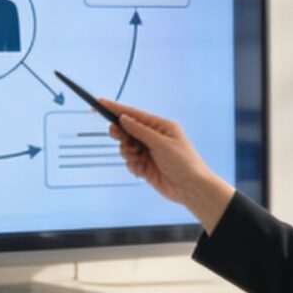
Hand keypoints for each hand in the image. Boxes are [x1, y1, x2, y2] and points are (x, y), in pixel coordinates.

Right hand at [98, 97, 233, 230]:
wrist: (191, 188)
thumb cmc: (184, 163)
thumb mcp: (161, 143)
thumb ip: (140, 131)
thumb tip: (124, 118)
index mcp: (161, 127)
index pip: (135, 115)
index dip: (116, 109)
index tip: (101, 103)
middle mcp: (154, 138)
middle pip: (128, 130)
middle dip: (121, 133)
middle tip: (116, 134)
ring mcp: (149, 153)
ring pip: (127, 147)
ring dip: (128, 153)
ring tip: (137, 159)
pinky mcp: (146, 167)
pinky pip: (131, 162)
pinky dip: (133, 165)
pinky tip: (141, 170)